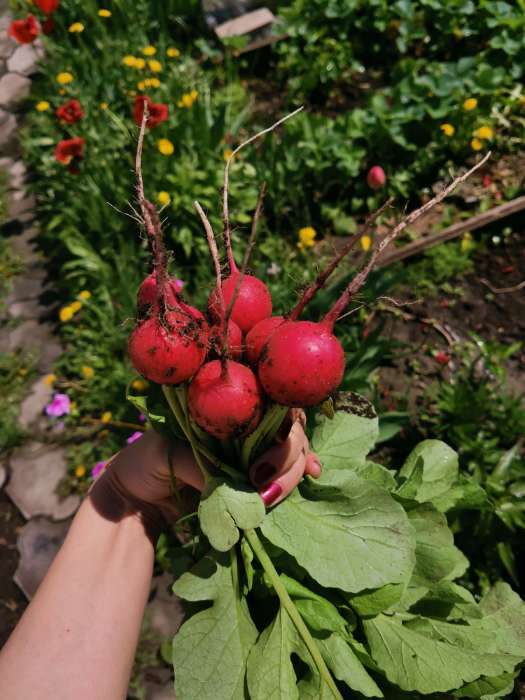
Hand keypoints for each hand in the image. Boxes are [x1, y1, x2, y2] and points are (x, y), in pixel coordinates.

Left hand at [89, 412, 321, 535]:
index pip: (268, 402)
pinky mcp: (253, 480)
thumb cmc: (144, 461)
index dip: (284, 421)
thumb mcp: (167, 453)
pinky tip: (315, 478)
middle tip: (262, 485)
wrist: (133, 500)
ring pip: (292, 452)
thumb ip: (201, 465)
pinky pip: (284, 474)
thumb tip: (237, 485)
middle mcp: (245, 425)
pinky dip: (299, 477)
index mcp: (224, 407)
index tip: (279, 447)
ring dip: (292, 473)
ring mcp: (252, 452)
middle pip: (288, 429)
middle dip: (286, 456)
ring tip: (270, 497)